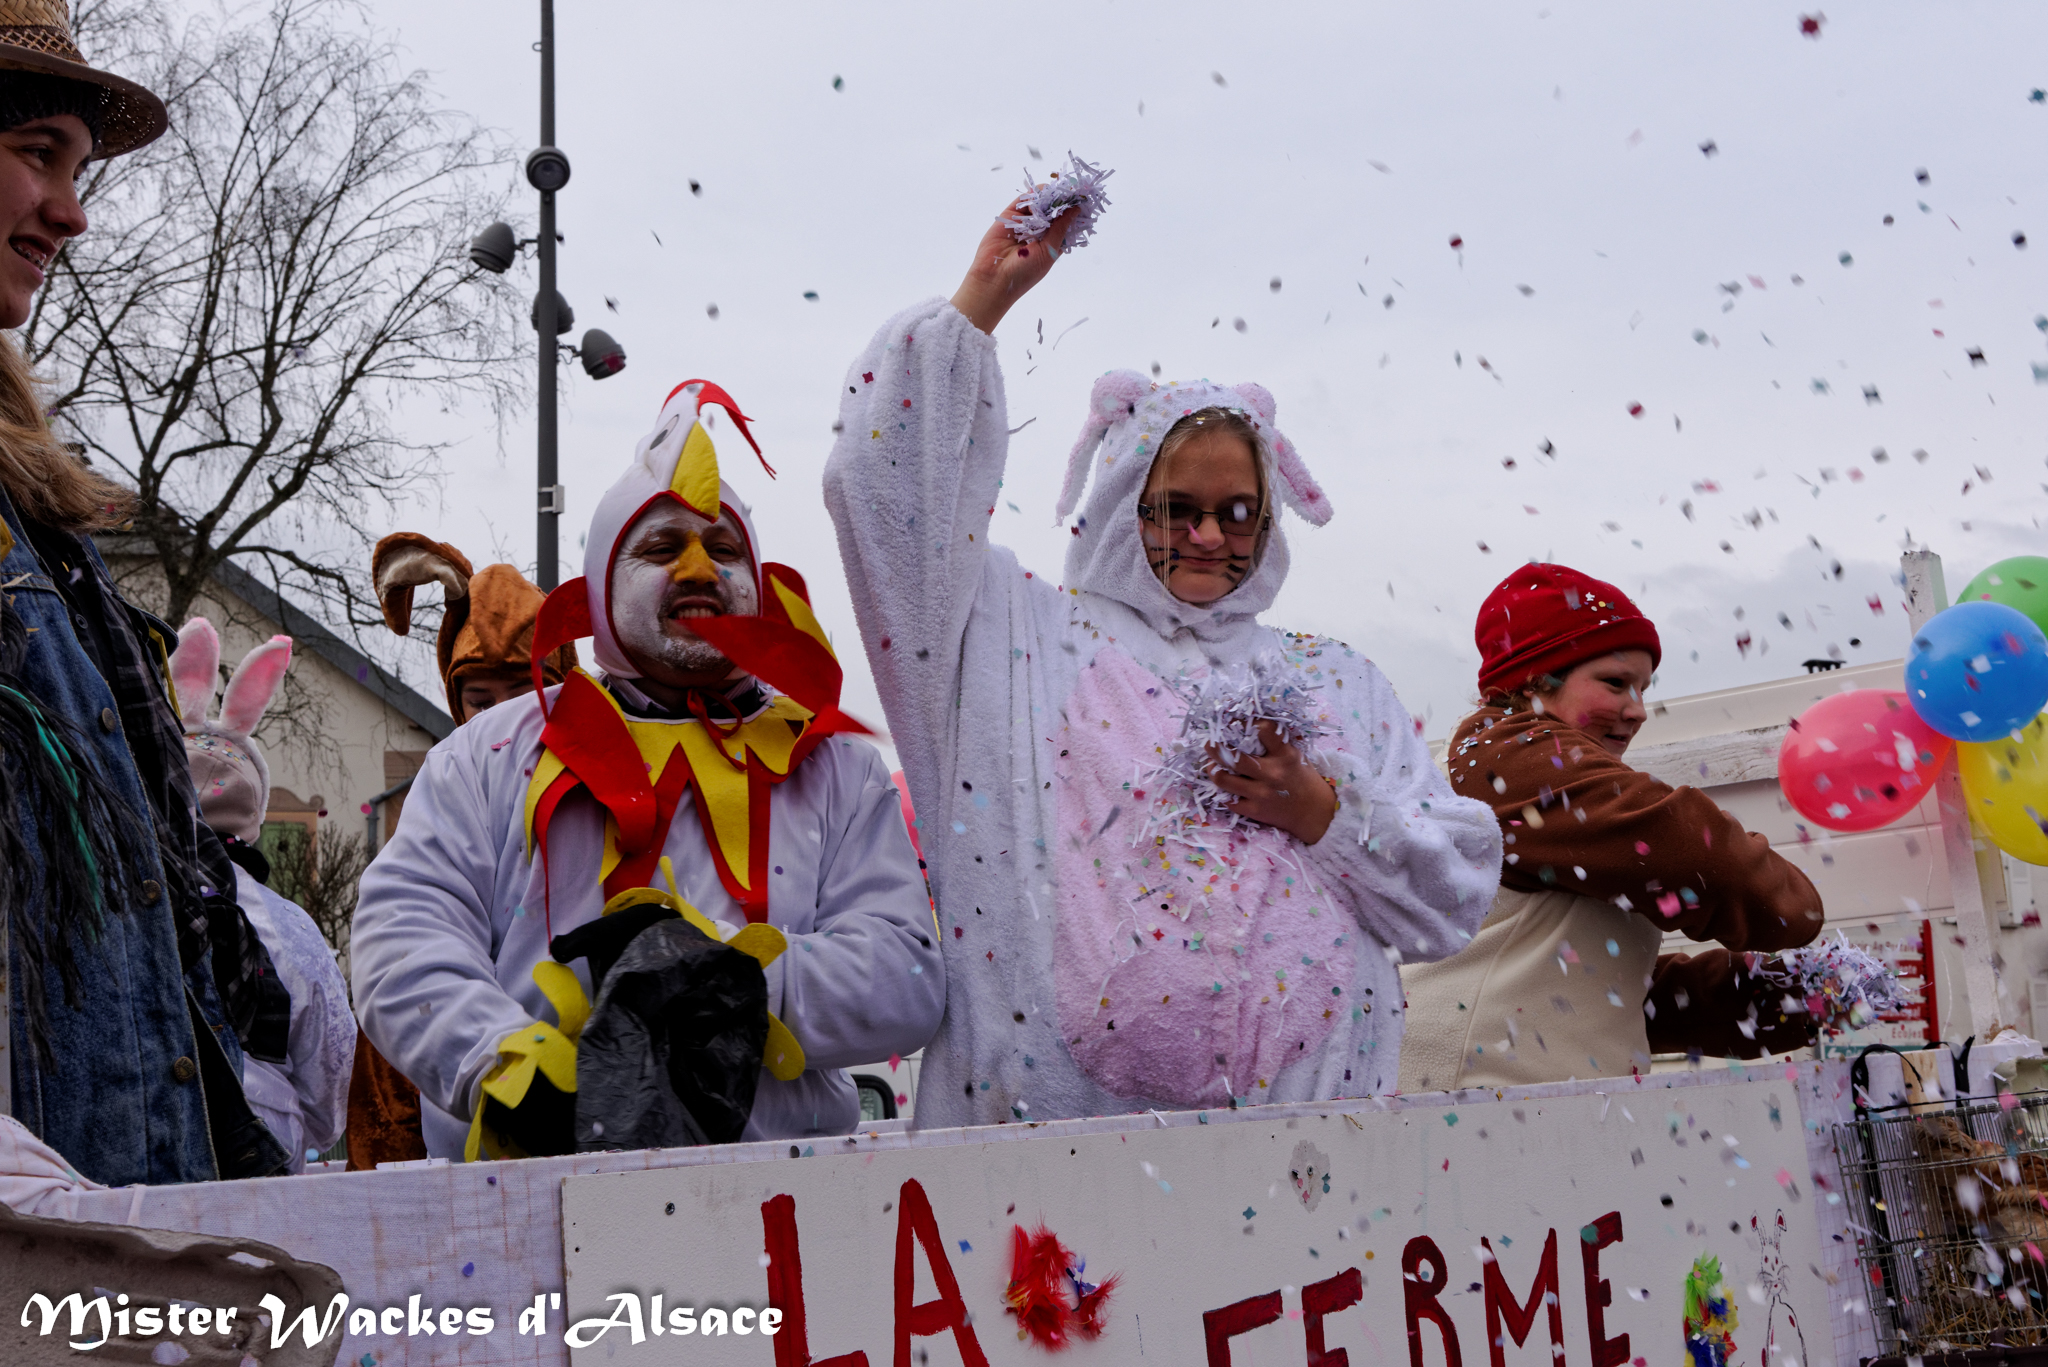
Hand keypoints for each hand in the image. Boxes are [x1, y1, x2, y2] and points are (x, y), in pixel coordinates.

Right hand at [949, 191, 1074, 334]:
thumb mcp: (1049, 251)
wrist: (994, 278)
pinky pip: (1022, 200)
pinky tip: (1037, 199)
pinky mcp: (1010, 215)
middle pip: (1053, 209)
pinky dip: (1031, 196)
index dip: (1073, 211)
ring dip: (1046, 197)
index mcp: (1052, 242)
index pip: (1066, 222)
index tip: (1082, 200)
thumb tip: (1075, 209)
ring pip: (1038, 202)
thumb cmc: (1025, 272)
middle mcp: (1039, 231)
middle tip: (1070, 191)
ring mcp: (1025, 222)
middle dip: (1061, 200)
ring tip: (1051, 197)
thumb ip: (1061, 228)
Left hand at [1208, 721, 1339, 845]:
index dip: (1246, 722)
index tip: (1234, 721)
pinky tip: (1225, 786)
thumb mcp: (1295, 755)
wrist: (1314, 813)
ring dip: (1213, 770)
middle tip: (1209, 744)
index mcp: (1284, 755)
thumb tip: (1246, 725)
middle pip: (1234, 757)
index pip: (1263, 730)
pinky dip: (1223, 792)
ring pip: (1224, 780)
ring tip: (1212, 765)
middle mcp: (1271, 773)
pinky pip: (1228, 800)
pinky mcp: (1255, 811)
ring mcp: (1261, 794)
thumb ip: (1274, 743)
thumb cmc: (1302, 779)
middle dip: (1215, 748)